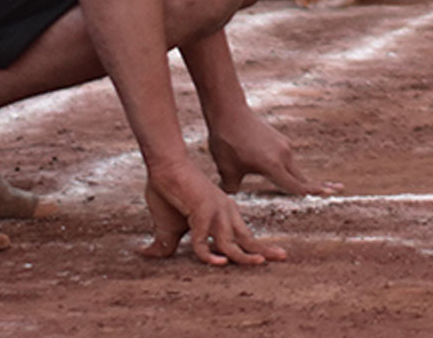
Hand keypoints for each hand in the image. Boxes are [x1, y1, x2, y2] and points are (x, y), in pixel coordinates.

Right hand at [139, 161, 286, 266]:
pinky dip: (210, 254)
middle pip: (247, 238)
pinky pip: (205, 241)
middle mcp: (224, 212)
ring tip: (258, 264)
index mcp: (223, 213)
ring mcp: (214, 211)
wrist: (164, 168)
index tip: (271, 256)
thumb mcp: (170, 226)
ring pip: (232, 243)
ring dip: (244, 257)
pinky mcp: (201, 211)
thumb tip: (150, 254)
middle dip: (264, 251)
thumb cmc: (167, 195)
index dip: (257, 248)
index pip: (244, 235)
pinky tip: (217, 262)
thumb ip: (168, 243)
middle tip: (283, 257)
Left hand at [209, 111, 337, 195]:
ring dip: (294, 177)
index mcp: (273, 165)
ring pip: (292, 167)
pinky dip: (285, 167)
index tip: (331, 192)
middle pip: (300, 177)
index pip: (296, 185)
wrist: (229, 112)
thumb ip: (233, 188)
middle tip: (337, 188)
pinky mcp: (280, 139)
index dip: (313, 191)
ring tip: (297, 180)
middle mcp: (283, 154)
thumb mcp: (227, 170)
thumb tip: (232, 199)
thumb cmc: (227, 142)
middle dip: (316, 185)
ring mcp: (283, 145)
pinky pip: (286, 158)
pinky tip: (274, 167)